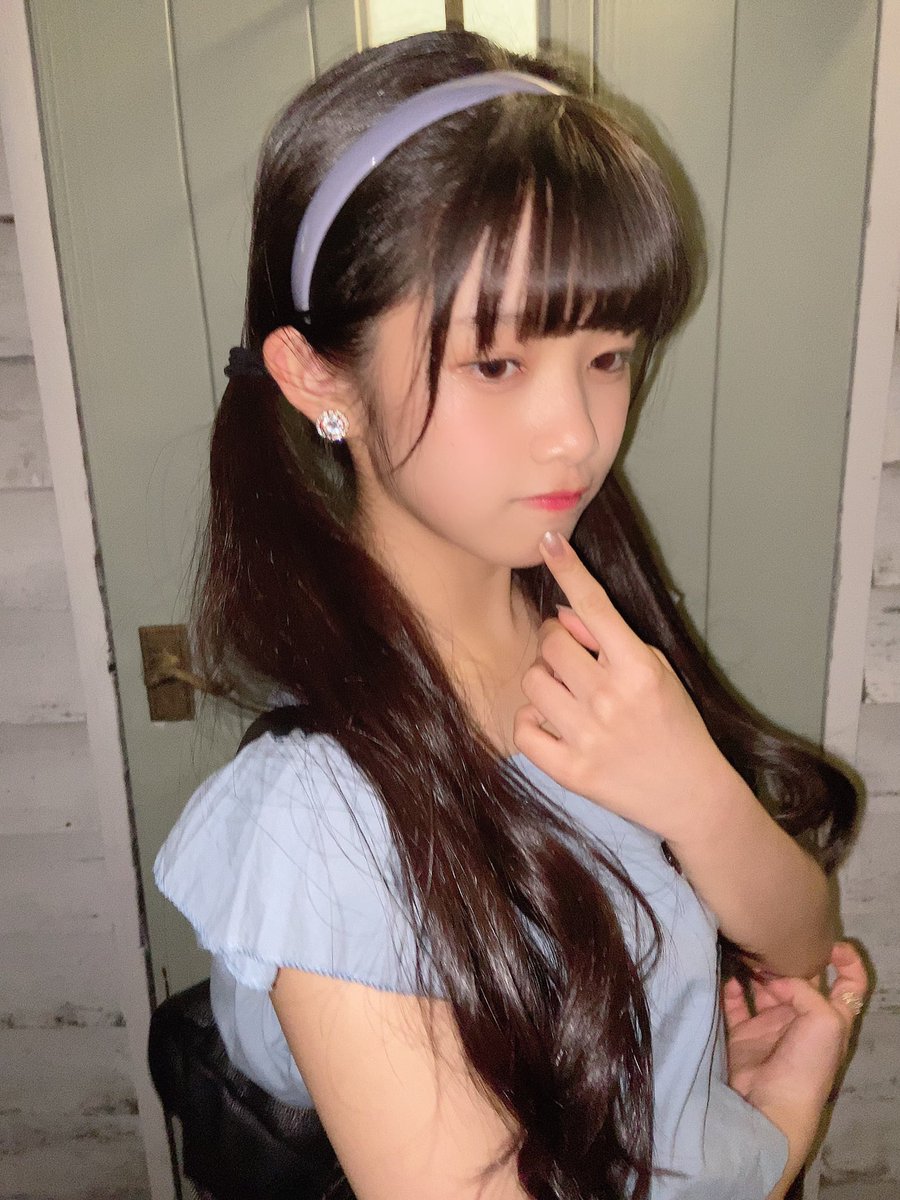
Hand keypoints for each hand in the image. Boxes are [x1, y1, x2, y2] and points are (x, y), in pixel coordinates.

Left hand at [514, 530, 727, 840]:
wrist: (690, 795)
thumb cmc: (673, 724)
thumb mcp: (657, 671)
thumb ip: (611, 641)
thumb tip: (563, 615)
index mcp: (638, 668)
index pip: (595, 606)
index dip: (569, 570)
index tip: (547, 541)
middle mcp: (611, 699)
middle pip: (551, 644)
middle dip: (556, 644)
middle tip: (574, 660)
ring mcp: (588, 737)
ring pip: (533, 682)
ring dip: (545, 684)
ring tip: (571, 699)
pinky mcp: (570, 771)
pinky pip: (524, 727)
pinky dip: (534, 722)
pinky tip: (558, 726)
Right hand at [723, 942, 867, 1184]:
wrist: (769, 1106)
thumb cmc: (808, 1064)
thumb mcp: (825, 1021)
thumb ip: (803, 989)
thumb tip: (773, 978)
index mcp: (831, 1017)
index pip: (849, 983)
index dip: (846, 960)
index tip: (829, 941)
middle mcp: (802, 1018)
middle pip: (800, 979)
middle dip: (787, 957)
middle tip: (770, 938)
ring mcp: (771, 1026)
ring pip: (764, 987)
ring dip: (756, 969)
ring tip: (744, 948)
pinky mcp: (742, 1034)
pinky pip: (734, 1004)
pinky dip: (728, 987)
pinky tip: (725, 974)